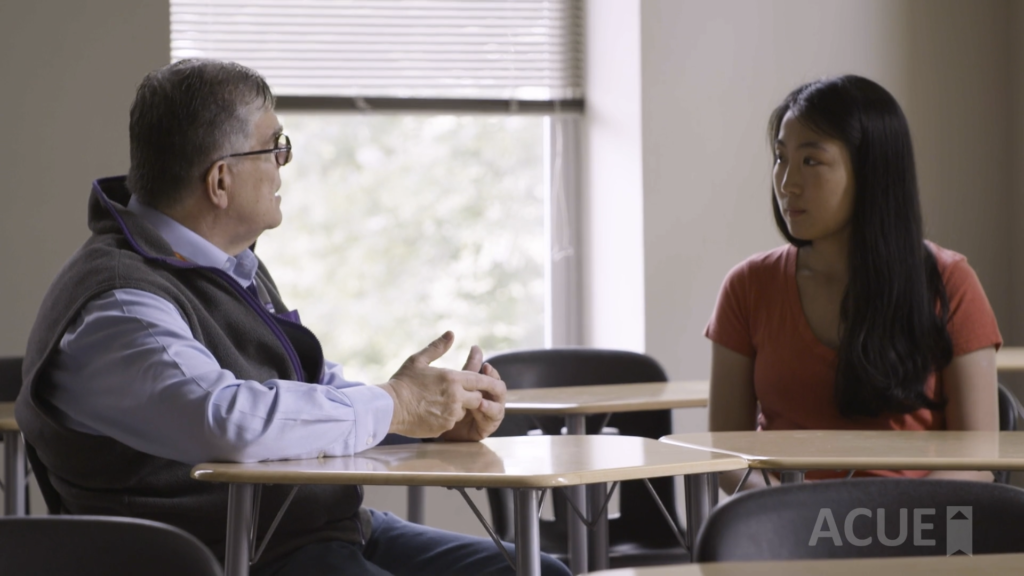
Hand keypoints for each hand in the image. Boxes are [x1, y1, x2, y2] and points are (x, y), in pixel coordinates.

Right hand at [380, 332, 505, 438]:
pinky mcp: (443, 427)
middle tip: (457, 391)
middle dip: (472, 395)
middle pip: (477, 398)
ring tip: (439, 401)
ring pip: (464, 411)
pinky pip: (451, 422)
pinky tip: (432, 412)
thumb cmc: (403, 382)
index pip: (480, 380)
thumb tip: (451, 334)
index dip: (488, 381)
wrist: (389, 408)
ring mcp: (450, 414)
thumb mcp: (418, 360)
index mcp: (452, 379)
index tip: (493, 382)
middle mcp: (455, 398)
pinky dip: (446, 418)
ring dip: (458, 407)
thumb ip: (437, 347)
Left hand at [440, 345, 505, 441]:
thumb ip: (470, 367)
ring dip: (490, 401)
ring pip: (499, 406)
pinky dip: (487, 413)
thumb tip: (476, 347)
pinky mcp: (487, 427)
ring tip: (480, 399)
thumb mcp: (459, 383)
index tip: (485, 366)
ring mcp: (490, 414)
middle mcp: (491, 400)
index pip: (492, 377)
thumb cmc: (450, 403)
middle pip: (500, 390)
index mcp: (485, 388)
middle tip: (486, 381)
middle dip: (493, 384)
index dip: (490, 371)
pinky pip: (491, 420)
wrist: (438, 425)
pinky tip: (479, 408)